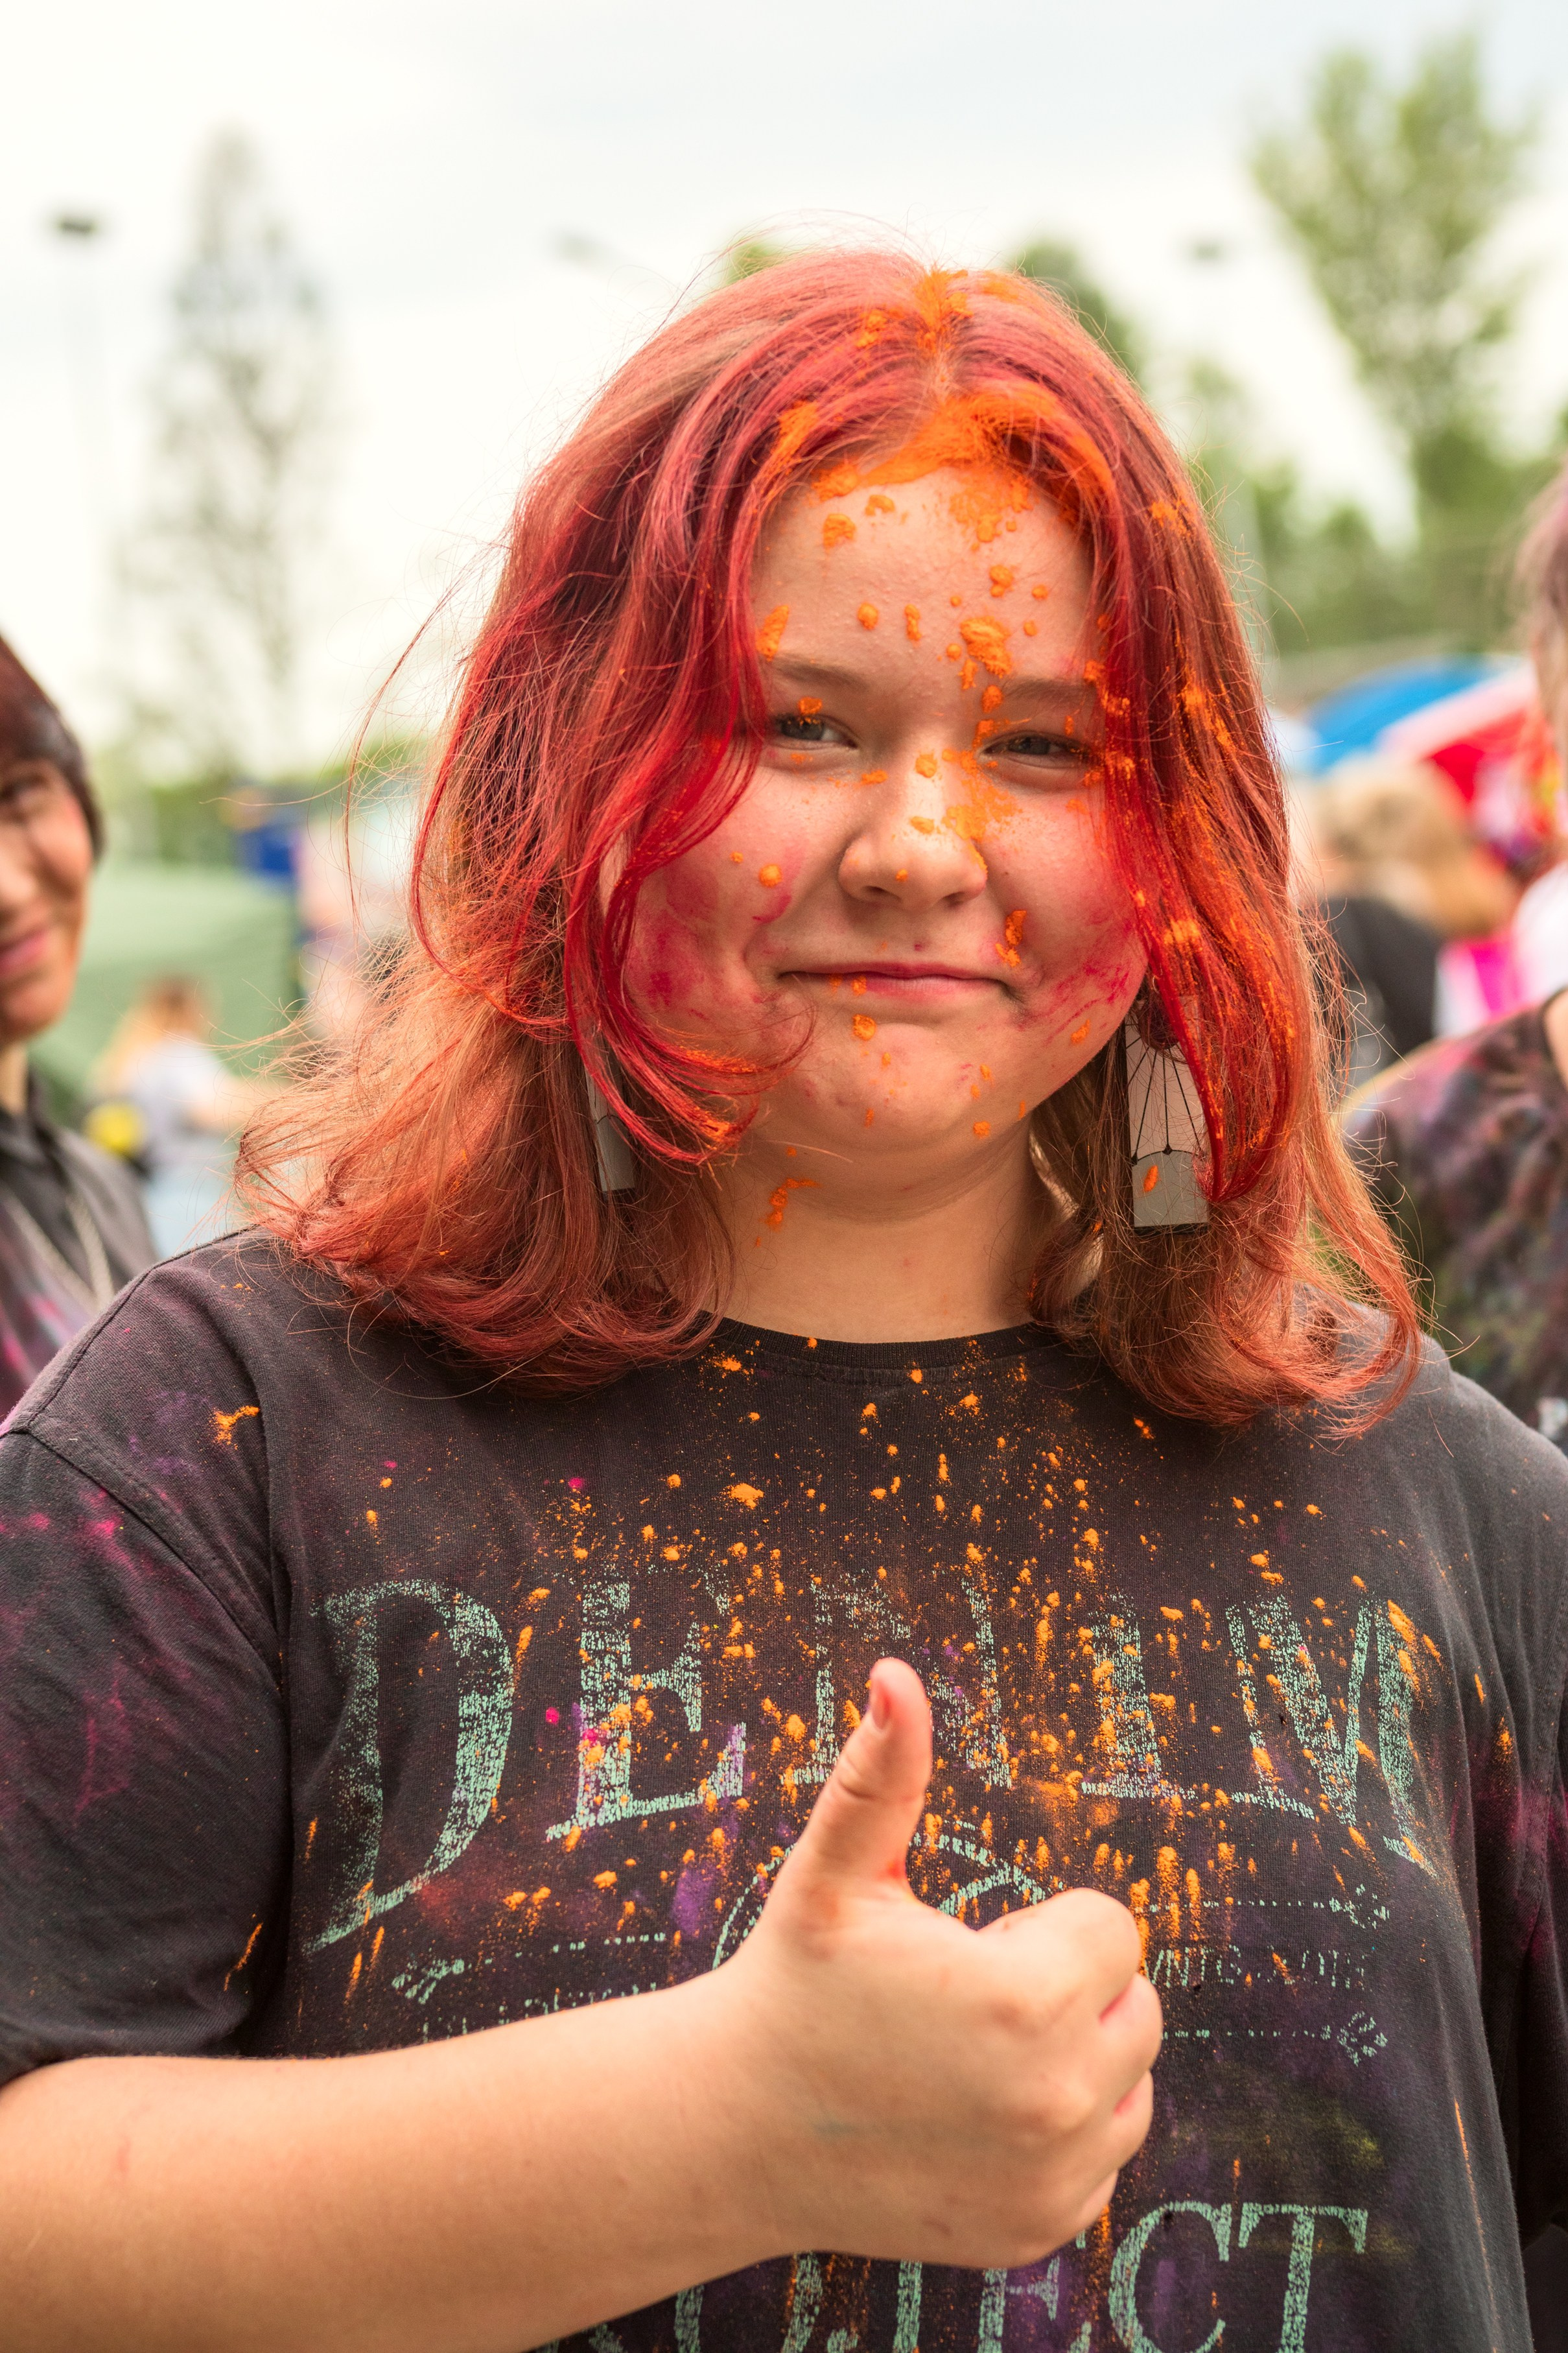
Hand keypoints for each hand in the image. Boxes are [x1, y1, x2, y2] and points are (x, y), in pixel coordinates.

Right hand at [714, 1658, 1160, 2268]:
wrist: (736, 2129)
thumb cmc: (794, 1983)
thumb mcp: (837, 1873)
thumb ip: (885, 1772)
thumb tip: (898, 1673)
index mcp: (1021, 2002)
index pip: (1113, 1928)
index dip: (1043, 1926)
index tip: (975, 1943)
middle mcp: (1056, 2100)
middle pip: (1137, 2003)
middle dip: (1069, 1987)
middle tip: (970, 2000)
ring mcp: (1053, 2176)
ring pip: (1131, 2078)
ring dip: (1077, 2056)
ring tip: (974, 2054)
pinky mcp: (1041, 2228)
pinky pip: (1106, 2154)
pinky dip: (1062, 2131)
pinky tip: (976, 2114)